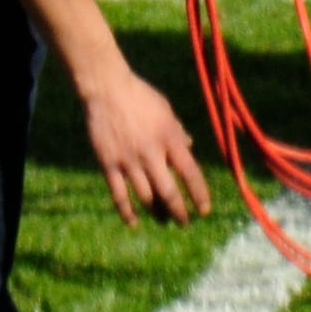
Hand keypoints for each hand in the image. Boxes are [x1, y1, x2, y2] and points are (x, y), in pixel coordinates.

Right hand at [80, 67, 208, 225]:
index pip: (191, 173)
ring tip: (163, 221)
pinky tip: (134, 222)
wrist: (107, 88)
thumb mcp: (166, 110)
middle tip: (184, 223)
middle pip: (169, 192)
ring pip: (145, 197)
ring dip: (156, 213)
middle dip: (178, 212)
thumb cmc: (140, 96)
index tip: (204, 210)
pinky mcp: (108, 163)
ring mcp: (129, 160)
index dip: (199, 195)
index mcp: (170, 138)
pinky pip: (119, 195)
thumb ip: (177, 131)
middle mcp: (151, 152)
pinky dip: (127, 212)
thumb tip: (188, 148)